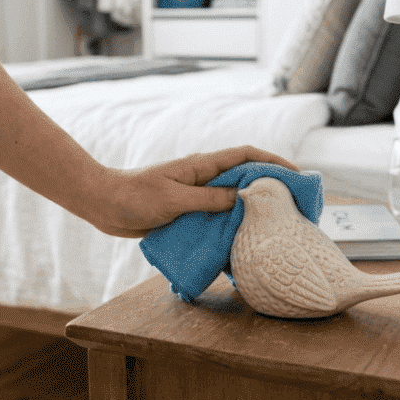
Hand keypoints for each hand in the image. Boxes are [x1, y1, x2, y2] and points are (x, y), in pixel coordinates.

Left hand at [92, 146, 299, 237]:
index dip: (273, 161)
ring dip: (251, 211)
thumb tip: (245, 197)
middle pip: (245, 178)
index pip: (245, 156)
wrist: (103, 204)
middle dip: (270, 187)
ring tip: (274, 227)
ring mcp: (196, 196)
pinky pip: (216, 219)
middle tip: (293, 205)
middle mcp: (203, 178)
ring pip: (232, 201)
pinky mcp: (188, 213)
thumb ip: (209, 199)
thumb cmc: (135, 196)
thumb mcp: (175, 199)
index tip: (295, 173)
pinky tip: (241, 243)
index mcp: (202, 165)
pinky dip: (230, 227)